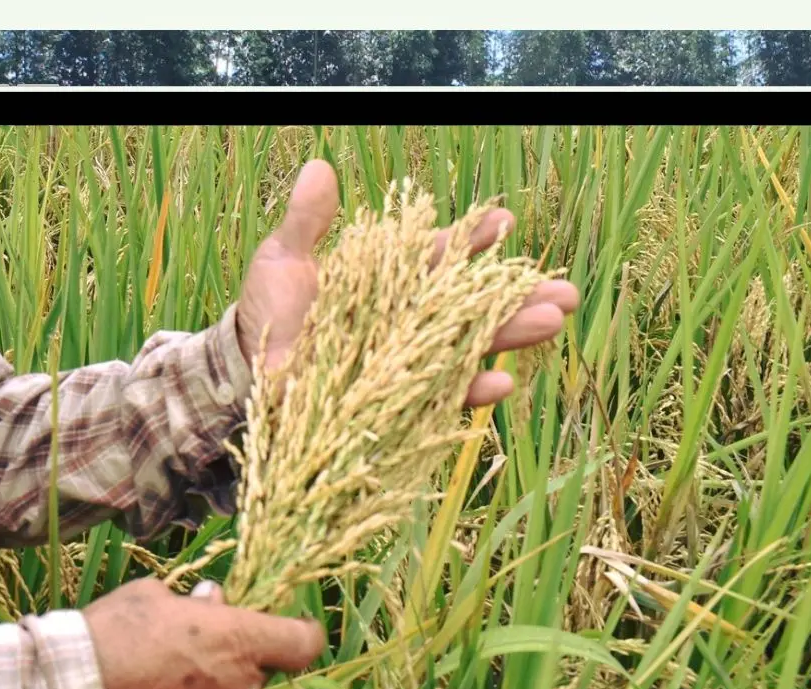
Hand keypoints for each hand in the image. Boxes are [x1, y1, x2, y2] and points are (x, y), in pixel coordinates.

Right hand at [79, 577, 325, 688]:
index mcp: (240, 639)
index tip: (290, 627)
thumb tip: (213, 600)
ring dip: (216, 687)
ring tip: (167, 674)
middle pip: (261, 670)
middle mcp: (241, 685)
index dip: (300, 633)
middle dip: (237, 656)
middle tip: (194, 643)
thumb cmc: (113, 635)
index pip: (303, 642)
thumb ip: (195, 602)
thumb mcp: (154, 597)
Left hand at [235, 159, 580, 407]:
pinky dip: (473, 388)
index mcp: (392, 275)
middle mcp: (410, 316)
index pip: (445, 253)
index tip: (504, 221)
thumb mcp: (285, 260)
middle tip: (565, 290)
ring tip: (551, 323)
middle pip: (475, 302)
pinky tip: (501, 381)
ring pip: (473, 344)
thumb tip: (318, 167)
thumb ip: (308, 221)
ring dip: (513, 335)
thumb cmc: (267, 311)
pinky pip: (444, 395)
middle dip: (521, 295)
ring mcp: (410, 358)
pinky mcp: (399, 400)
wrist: (245, 373)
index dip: (475, 239)